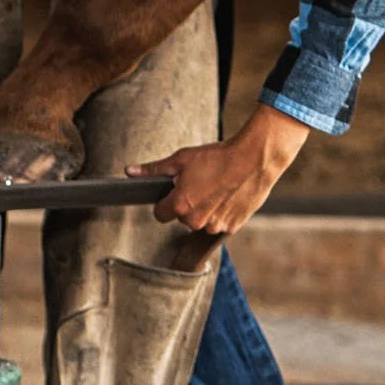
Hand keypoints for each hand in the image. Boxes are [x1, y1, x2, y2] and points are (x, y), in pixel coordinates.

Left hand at [129, 102, 308, 236]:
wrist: (253, 159)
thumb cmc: (218, 157)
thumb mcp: (181, 158)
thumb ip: (154, 170)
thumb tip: (130, 172)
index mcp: (179, 205)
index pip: (160, 214)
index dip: (165, 201)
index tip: (173, 191)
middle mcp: (196, 221)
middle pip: (182, 217)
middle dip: (187, 204)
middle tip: (200, 183)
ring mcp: (215, 226)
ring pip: (202, 222)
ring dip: (206, 209)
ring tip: (217, 187)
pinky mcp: (233, 227)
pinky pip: (221, 223)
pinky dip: (223, 212)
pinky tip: (229, 194)